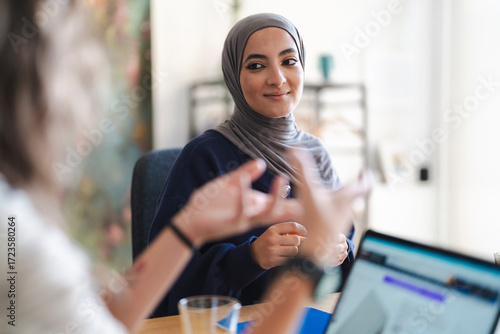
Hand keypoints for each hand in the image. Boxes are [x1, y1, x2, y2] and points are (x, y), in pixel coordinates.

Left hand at [172, 159, 301, 246]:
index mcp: (253, 204)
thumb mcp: (229, 184)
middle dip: (294, 203)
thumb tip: (261, 162)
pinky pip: (240, 210)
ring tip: (281, 179)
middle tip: (308, 192)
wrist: (189, 220)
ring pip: (266, 213)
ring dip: (275, 197)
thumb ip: (245, 173)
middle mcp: (252, 213)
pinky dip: (243, 195)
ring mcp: (243, 219)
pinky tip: (243, 182)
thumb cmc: (209, 203)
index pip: (278, 202)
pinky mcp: (230, 222)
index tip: (312, 191)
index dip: (293, 198)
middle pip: (279, 211)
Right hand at [250, 222, 306, 268]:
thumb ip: (287, 231)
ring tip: (287, 250)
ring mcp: (272, 250)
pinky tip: (283, 256)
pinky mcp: (273, 261)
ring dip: (293, 251)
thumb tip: (304, 236)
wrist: (254, 254)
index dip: (302, 229)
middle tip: (293, 243)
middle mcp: (272, 239)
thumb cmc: (269, 241)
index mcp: (273, 229)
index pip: (293, 226)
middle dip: (297, 242)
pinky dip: (288, 258)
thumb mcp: (274, 232)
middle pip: (296, 240)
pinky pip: (289, 260)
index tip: (304, 232)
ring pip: (294, 251)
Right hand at [289, 148, 371, 267]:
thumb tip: (294, 149)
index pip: (364, 186)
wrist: (314, 253)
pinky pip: (338, 216)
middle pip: (357, 197)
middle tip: (357, 181)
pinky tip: (324, 210)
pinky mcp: (331, 231)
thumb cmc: (315, 222)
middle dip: (357, 187)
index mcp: (345, 198)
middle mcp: (346, 210)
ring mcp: (339, 221)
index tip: (367, 172)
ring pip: (348, 207)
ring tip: (340, 193)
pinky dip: (336, 209)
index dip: (367, 177)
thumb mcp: (308, 191)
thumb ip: (302, 169)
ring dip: (347, 199)